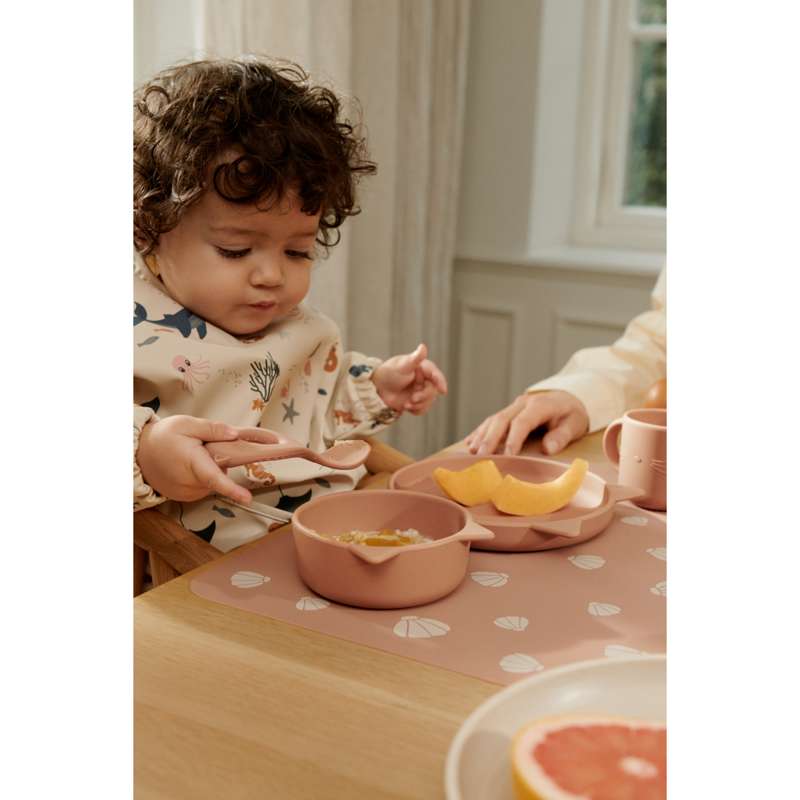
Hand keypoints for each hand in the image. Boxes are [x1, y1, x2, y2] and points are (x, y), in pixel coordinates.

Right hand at [137, 415, 259, 504]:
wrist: (139, 453)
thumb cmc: (163, 436)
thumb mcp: (186, 424)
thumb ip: (212, 429)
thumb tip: (234, 434)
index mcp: (192, 464)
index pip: (215, 478)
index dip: (232, 489)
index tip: (247, 498)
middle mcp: (191, 483)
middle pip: (220, 474)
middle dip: (220, 461)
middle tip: (203, 447)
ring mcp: (188, 493)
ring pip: (213, 481)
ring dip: (211, 468)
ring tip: (193, 456)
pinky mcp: (187, 497)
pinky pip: (204, 486)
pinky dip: (203, 476)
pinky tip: (190, 465)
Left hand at [371, 343, 447, 414]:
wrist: (377, 388)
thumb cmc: (389, 373)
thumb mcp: (402, 365)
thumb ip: (414, 358)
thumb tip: (423, 347)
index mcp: (423, 368)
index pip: (435, 375)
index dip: (440, 382)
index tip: (443, 390)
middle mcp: (424, 379)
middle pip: (433, 390)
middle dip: (423, 396)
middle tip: (412, 399)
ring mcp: (421, 391)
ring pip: (429, 401)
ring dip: (418, 404)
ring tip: (406, 403)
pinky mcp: (417, 402)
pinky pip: (423, 409)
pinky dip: (416, 409)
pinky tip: (406, 406)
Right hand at [465, 391, 588, 455]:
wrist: (569, 398)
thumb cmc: (571, 415)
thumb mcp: (574, 425)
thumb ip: (561, 436)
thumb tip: (547, 449)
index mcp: (540, 405)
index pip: (522, 422)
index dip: (513, 439)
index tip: (507, 456)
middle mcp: (523, 403)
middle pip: (502, 419)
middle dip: (490, 438)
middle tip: (481, 456)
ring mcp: (514, 406)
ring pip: (493, 419)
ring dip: (481, 436)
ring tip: (471, 452)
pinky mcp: (509, 411)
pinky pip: (491, 420)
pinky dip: (480, 432)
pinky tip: (470, 443)